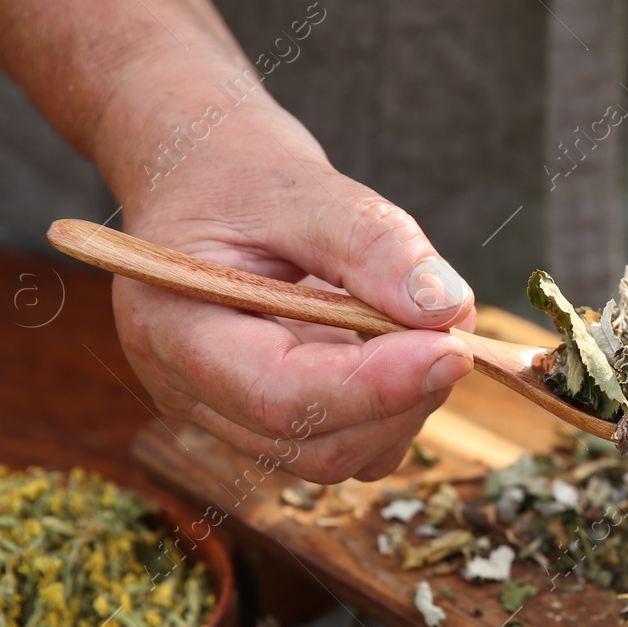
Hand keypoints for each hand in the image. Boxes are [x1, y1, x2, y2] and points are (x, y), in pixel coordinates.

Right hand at [102, 101, 475, 483]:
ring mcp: (228, 413)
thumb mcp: (301, 183)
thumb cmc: (234, 172)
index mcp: (174, 330)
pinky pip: (344, 441)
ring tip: (420, 325)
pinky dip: (391, 406)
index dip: (377, 386)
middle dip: (401, 398)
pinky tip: (396, 343)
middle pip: (315, 444)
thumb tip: (448, 309)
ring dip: (403, 405)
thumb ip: (372, 243)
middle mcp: (191, 390)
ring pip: (336, 454)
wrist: (200, 175)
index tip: (452, 349)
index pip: (282, 398)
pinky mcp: (268, 418)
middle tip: (452, 331)